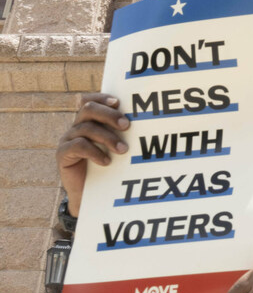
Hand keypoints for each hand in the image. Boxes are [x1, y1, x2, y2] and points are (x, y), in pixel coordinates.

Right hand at [56, 93, 129, 214]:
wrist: (92, 194)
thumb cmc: (110, 167)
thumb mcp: (119, 147)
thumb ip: (125, 133)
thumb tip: (149, 123)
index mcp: (90, 121)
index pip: (90, 100)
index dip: (102, 98)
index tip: (118, 102)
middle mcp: (77, 126)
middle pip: (88, 109)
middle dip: (109, 115)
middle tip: (127, 126)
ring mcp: (68, 139)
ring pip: (85, 128)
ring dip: (107, 137)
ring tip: (123, 150)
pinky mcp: (63, 154)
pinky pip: (77, 146)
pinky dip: (94, 152)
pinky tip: (106, 162)